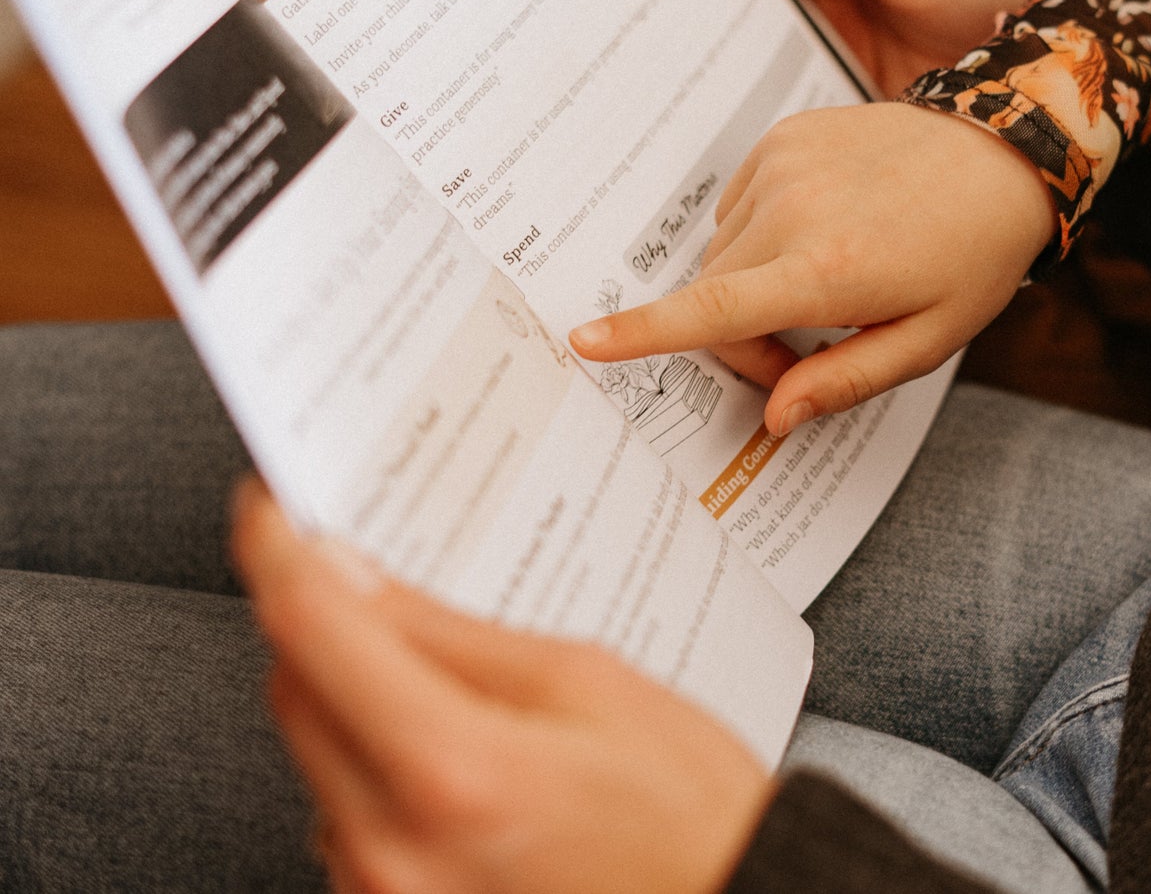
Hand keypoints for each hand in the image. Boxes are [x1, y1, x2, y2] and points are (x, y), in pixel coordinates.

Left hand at [233, 482, 772, 893]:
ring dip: (344, 685)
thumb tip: (351, 577)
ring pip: (313, 749)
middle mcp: (390, 847)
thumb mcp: (584, 682)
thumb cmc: (680, 806)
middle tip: (358, 558)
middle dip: (315, 612)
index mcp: (449, 769)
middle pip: (294, 690)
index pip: (312, 630)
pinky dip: (367, 753)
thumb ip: (453, 632)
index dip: (275, 547)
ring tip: (424, 652)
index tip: (270, 502)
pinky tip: (436, 728)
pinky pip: (342, 809)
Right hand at [571, 102, 1055, 434]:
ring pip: (722, 249)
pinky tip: (818, 229)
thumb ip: (843, 381)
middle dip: (741, 337)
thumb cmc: (972, 254)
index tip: (584, 341)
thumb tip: (774, 417)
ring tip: (818, 286)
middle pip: (713, 292)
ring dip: (748, 281)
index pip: (716, 310)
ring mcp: (785, 163)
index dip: (644, 332)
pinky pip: (738, 203)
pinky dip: (761, 230)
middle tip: (802, 356)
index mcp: (830, 269)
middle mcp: (794, 210)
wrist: (1001, 148)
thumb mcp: (927, 339)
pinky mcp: (785, 134)